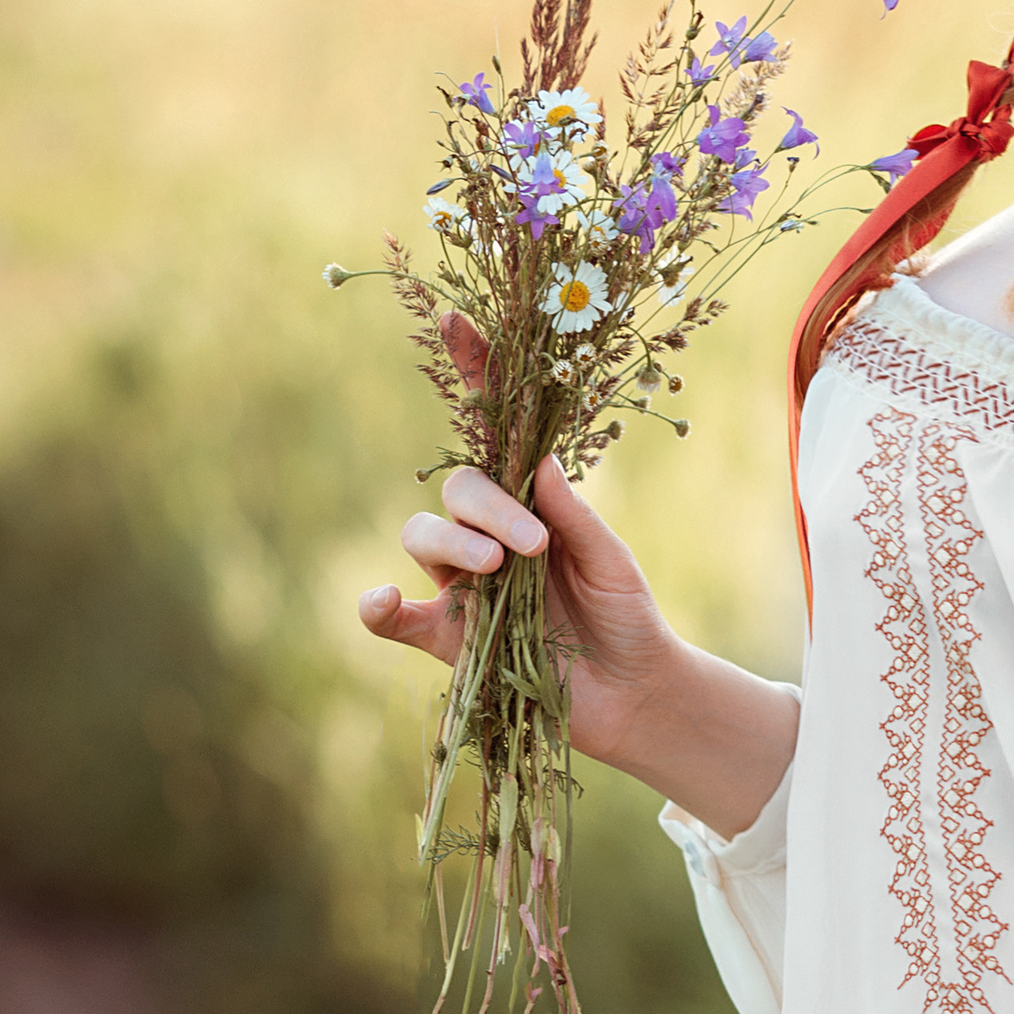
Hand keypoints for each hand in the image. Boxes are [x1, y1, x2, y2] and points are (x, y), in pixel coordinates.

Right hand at [356, 313, 675, 780]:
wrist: (633, 692)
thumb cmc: (626, 614)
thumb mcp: (610, 559)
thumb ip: (574, 515)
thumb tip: (540, 460)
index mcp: (528, 499)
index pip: (493, 431)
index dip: (473, 375)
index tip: (456, 322)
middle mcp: (486, 533)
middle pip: (456, 489)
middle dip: (488, 509)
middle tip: (533, 547)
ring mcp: (461, 583)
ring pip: (422, 537)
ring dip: (455, 547)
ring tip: (498, 571)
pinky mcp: (448, 638)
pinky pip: (396, 617)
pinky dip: (379, 607)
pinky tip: (382, 601)